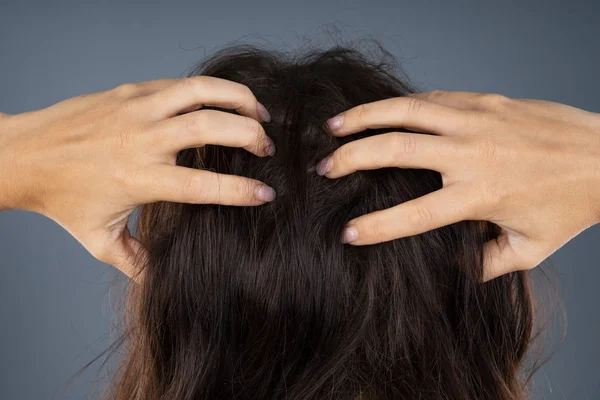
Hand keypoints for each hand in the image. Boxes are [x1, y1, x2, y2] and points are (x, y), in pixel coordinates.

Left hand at [0, 77, 275, 280]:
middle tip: (267, 146)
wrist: (24, 155)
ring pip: (201, 92)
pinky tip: (221, 101)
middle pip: (212, 127)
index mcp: (141, 179)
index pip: (205, 184)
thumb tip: (160, 283)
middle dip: (251, 134)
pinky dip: (209, 90)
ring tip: (259, 110)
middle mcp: (143, 140)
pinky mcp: (131, 91)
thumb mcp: (99, 239)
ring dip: (239, 98)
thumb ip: (135, 261)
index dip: (242, 190)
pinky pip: (180, 84)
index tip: (267, 192)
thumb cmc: (62, 198)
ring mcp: (137, 110)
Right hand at [317, 91, 599, 279]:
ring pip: (406, 112)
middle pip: (395, 151)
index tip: (346, 233)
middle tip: (325, 167)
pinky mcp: (484, 101)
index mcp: (480, 195)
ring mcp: (477, 121)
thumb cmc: (570, 204)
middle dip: (351, 158)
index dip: (376, 227)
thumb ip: (488, 263)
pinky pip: (431, 99)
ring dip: (364, 118)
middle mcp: (473, 154)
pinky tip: (379, 112)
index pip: (413, 214)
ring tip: (333, 127)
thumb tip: (454, 272)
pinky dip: (399, 106)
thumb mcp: (530, 248)